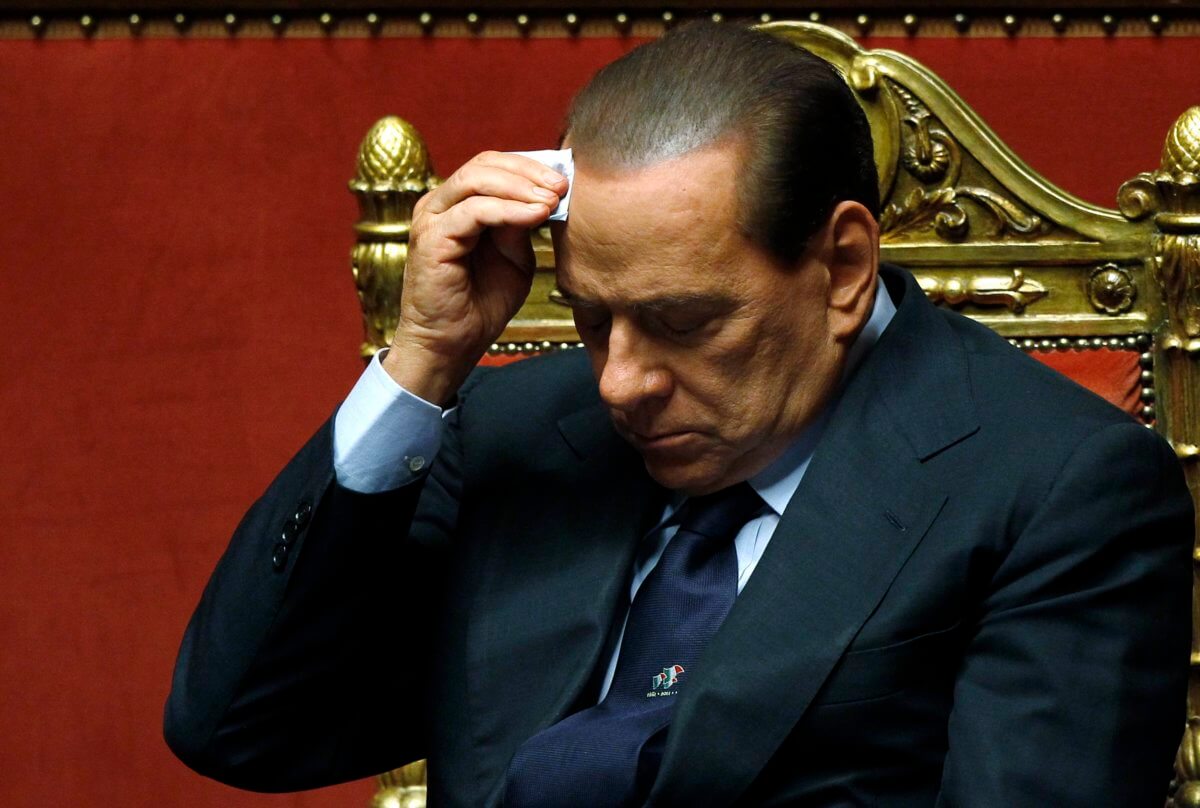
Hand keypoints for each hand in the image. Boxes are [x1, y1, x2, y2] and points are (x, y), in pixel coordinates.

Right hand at [383, 151, 566, 404]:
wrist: (453, 345)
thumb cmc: (481, 304)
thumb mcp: (514, 258)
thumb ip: (522, 226)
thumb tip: (544, 196)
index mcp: (457, 204)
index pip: (493, 165)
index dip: (531, 166)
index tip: (566, 179)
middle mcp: (440, 204)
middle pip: (485, 163)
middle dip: (529, 171)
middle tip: (563, 185)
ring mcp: (432, 219)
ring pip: (477, 180)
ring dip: (521, 186)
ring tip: (553, 199)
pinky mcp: (431, 238)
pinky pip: (474, 211)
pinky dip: (509, 210)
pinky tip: (537, 215)